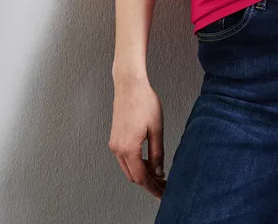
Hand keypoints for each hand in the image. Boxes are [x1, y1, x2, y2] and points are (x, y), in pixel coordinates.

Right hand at [108, 76, 166, 198]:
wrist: (130, 85)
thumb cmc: (144, 101)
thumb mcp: (156, 129)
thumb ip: (157, 153)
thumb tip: (158, 171)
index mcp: (128, 148)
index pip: (141, 177)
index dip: (153, 187)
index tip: (162, 193)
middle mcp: (117, 148)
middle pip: (133, 176)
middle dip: (148, 182)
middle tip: (163, 184)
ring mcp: (114, 143)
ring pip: (128, 168)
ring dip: (142, 173)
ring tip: (158, 173)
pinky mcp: (115, 138)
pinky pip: (124, 158)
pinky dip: (136, 163)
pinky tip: (147, 161)